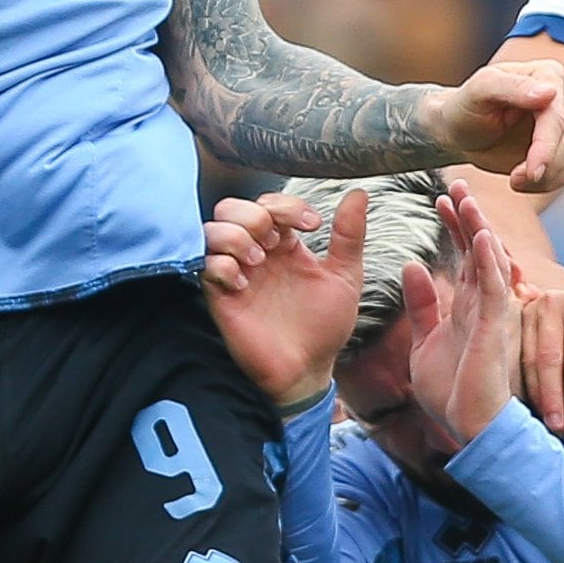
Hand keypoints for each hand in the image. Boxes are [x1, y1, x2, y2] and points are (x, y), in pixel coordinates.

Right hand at [203, 190, 363, 406]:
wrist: (308, 369)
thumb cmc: (325, 326)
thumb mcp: (345, 276)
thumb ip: (349, 235)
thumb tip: (359, 193)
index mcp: (284, 244)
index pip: (269, 203)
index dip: (287, 206)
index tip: (312, 225)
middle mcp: (255, 253)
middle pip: (232, 208)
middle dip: (254, 216)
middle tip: (277, 243)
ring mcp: (235, 274)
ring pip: (212, 230)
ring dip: (236, 237)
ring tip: (259, 261)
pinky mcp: (220, 297)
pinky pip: (204, 265)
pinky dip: (222, 266)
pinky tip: (244, 284)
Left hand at [401, 184, 523, 453]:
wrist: (469, 430)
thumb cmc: (453, 392)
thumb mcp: (426, 342)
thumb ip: (422, 306)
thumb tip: (412, 265)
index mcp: (468, 307)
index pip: (463, 256)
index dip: (453, 226)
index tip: (438, 198)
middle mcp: (485, 305)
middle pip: (478, 250)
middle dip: (468, 216)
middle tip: (457, 182)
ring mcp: (493, 315)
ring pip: (488, 261)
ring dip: (478, 228)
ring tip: (467, 198)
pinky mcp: (495, 329)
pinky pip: (494, 288)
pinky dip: (489, 261)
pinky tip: (482, 236)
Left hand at [429, 60, 563, 197]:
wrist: (462, 130)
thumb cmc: (467, 108)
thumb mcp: (478, 92)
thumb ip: (509, 86)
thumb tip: (549, 93)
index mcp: (548, 75)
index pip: (558, 116)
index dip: (546, 147)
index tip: (528, 171)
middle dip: (547, 167)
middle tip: (515, 179)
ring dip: (551, 179)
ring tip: (518, 181)